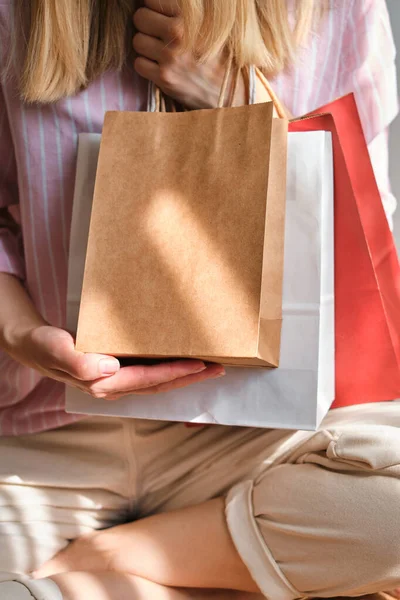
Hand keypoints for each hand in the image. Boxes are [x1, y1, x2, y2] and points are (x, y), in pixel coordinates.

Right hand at [5, 323, 224, 399]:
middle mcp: (115, 386)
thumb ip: (78, 361)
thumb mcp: (55, 349)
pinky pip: (150, 374)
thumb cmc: (45, 346)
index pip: (147, 380)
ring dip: (185, 376)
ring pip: (158, 382)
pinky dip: (170, 370)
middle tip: (218, 368)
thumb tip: (108, 368)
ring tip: (210, 366)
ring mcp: (118, 381)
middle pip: (160, 385)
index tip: (199, 364)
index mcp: (103, 383)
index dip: (174, 373)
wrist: (35, 346)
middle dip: (190, 378)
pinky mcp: (119, 371)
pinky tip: (183, 362)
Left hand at [132, 0, 245, 107]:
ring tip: (160, 51)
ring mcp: (170, 57)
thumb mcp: (211, 24)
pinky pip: (139, 64)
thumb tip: (159, 4)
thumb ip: (188, 12)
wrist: (230, 90)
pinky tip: (159, 66)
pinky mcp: (164, 78)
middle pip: (140, 18)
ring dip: (145, 46)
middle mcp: (178, 34)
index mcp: (190, 16)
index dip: (154, 8)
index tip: (161, 16)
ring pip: (137, 41)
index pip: (153, 0)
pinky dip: (146, 65)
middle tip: (157, 34)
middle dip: (146, 25)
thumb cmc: (221, 56)